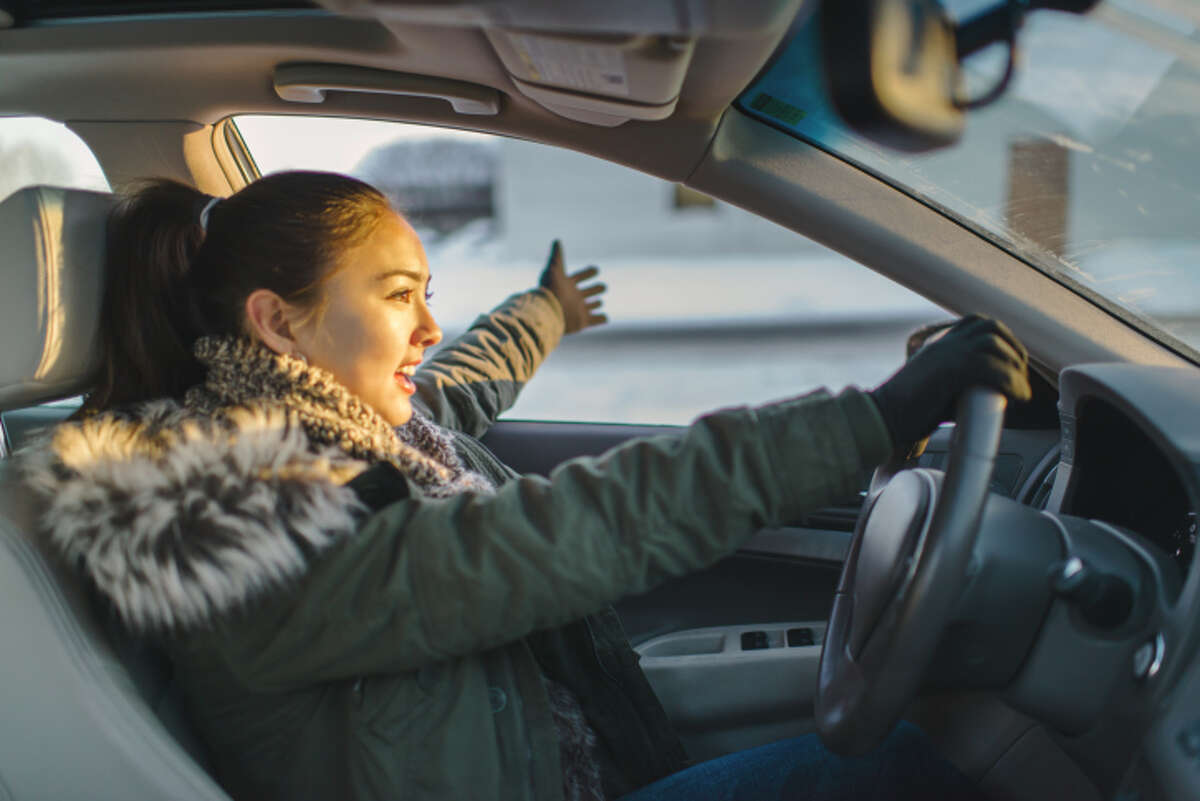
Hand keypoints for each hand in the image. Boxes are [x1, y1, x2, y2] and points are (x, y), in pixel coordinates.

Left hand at [538, 240, 607, 333]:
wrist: (547, 314)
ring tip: (599, 302)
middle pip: (589, 291)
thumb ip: (557, 255)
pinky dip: (602, 318)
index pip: (582, 276)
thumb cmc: (550, 290)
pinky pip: (596, 320)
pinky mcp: (583, 322)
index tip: (595, 270)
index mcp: (568, 284)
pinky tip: (605, 317)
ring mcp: (579, 309)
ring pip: (592, 305)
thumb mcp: (554, 269)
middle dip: (596, 288)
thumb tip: (556, 240)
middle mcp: (574, 297)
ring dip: (596, 303)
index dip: (589, 272)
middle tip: (601, 287)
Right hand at [869, 315, 1031, 452]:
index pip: (978, 324)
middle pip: (991, 327)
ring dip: (1014, 366)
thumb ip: (962, 382)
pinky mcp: (951, 368)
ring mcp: (946, 352)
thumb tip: (992, 393)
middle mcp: (944, 342)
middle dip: (1014, 349)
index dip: (1003, 340)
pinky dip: (1011, 381)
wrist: (883, 417)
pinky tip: (1017, 396)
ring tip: (1020, 388)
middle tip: (1021, 375)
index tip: (1013, 362)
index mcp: (939, 343)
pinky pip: (991, 366)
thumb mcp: (938, 386)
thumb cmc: (908, 411)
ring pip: (994, 343)